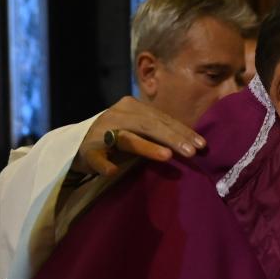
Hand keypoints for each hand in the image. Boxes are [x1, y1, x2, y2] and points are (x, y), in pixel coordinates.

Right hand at [72, 96, 206, 177]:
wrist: (78, 144)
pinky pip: (97, 158)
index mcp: (132, 107)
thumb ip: (160, 132)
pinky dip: (104, 164)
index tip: (202, 145)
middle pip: (149, 125)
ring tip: (166, 156)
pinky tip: (112, 171)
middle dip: (172, 138)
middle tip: (191, 152)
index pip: (162, 118)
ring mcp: (101, 132)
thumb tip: (193, 143)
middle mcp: (117, 115)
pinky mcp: (87, 151)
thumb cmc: (117, 137)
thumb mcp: (138, 128)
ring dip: (146, 147)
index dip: (182, 131)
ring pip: (127, 139)